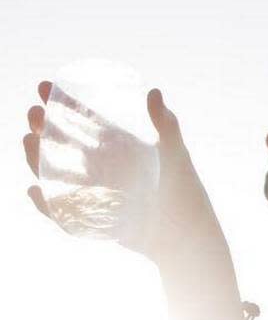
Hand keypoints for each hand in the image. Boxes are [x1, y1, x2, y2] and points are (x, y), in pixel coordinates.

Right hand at [23, 83, 230, 272]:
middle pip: (57, 143)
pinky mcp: (89, 218)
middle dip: (40, 126)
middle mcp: (96, 167)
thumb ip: (166, 126)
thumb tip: (153, 92)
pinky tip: (36, 191)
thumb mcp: (176, 154)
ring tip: (29, 142)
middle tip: (35, 114)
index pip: (77, 119)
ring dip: (34, 158)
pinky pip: (60, 211)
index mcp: (111, 146)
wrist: (185, 232)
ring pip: (52, 174)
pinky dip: (45, 204)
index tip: (44, 86)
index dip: (57, 102)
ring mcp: (90, 192)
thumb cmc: (183, 189)